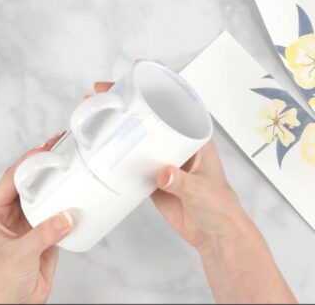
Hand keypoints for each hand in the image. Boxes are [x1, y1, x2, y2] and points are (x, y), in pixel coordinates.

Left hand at [0, 132, 73, 303]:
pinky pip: (58, 209)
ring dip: (57, 178)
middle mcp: (13, 212)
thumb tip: (66, 216)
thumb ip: (43, 234)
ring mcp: (30, 220)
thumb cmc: (2, 281)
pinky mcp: (46, 231)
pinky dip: (68, 200)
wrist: (14, 304)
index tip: (45, 150)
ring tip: (72, 161)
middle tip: (61, 145)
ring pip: (44, 191)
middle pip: (29, 179)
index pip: (12, 177)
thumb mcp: (20, 254)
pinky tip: (79, 192)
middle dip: (43, 161)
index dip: (28, 161)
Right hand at [92, 81, 246, 247]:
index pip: (173, 103)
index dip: (151, 87)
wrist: (214, 235)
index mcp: (195, 136)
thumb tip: (163, 173)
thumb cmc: (220, 206)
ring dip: (116, 128)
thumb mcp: (202, 190)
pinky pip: (130, 163)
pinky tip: (101, 150)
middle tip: (101, 94)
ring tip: (94, 118)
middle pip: (148, 116)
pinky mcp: (150, 178)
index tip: (131, 79)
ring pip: (136, 137)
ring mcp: (161, 160)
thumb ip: (183, 182)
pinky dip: (116, 156)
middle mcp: (176, 143)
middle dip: (124, 103)